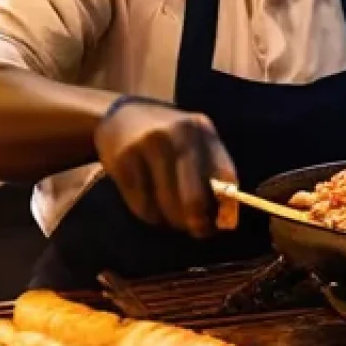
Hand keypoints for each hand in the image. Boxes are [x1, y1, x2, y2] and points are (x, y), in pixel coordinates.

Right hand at [93, 98, 237, 237]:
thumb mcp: (192, 139)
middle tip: (197, 230)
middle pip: (194, 198)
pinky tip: (151, 206)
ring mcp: (149, 145)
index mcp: (202, 129)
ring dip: (172, 221)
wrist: (119, 115)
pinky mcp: (124, 160)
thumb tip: (225, 216)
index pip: (225, 175)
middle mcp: (179, 134)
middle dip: (197, 222)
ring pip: (167, 206)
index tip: (223, 224)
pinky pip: (142, 205)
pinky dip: (150, 215)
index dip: (226, 206)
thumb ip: (209, 169)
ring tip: (172, 217)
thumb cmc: (166, 135)